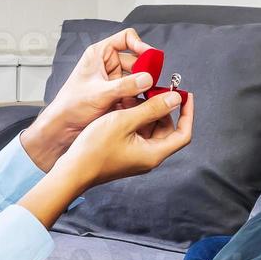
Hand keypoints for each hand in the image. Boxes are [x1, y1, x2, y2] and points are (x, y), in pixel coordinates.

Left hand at [22, 28, 155, 170]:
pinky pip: (135, 93)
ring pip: (138, 79)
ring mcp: (114, 80)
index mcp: (100, 54)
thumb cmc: (71, 105)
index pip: (126, 38)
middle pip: (137, 61)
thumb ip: (125, 85)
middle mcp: (108, 65)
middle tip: (152, 83)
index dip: (140, 45)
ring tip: (146, 98)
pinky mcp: (118, 95)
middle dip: (145, 72)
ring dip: (143, 88)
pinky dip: (139, 100)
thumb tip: (147, 79)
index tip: (150, 56)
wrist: (63, 128)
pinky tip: (138, 108)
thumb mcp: (99, 93)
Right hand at [56, 91, 194, 189]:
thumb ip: (151, 109)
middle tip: (155, 89)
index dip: (188, 114)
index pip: (184, 134)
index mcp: (154, 153)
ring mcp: (137, 156)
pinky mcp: (126, 154)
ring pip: (151, 130)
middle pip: (168, 130)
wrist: (72, 170)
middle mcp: (149, 157)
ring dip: (148, 112)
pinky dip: (136, 119)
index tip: (185, 95)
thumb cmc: (95, 148)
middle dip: (164, 109)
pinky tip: (125, 106)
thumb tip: (174, 99)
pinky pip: (138, 133)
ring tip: (136, 95)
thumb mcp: (125, 121)